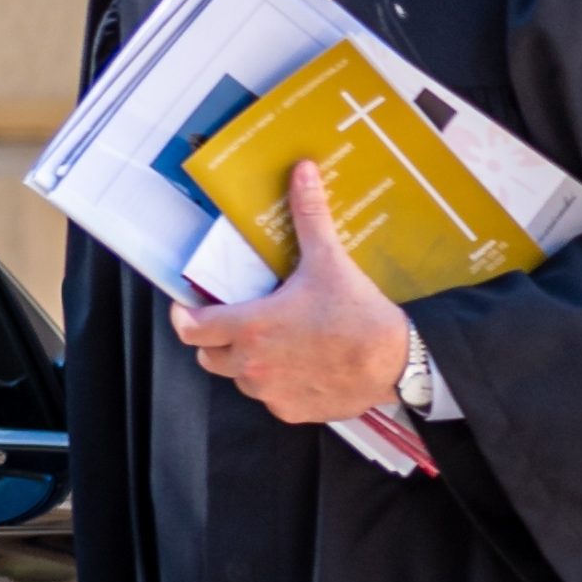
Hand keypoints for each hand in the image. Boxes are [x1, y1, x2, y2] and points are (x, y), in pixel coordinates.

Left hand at [170, 160, 412, 423]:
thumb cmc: (359, 314)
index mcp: (251, 326)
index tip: (190, 308)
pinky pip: (271, 399)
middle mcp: (252, 364)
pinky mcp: (292, 410)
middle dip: (217, 340)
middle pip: (209, 357)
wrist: (397, 361)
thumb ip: (308, 216)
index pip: (190, 329)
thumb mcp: (329, 261)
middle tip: (240, 323)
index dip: (183, 317)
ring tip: (276, 344)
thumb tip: (302, 171)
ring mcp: (271, 391)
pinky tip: (302, 366)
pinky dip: (278, 384)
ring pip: (240, 379)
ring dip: (248, 363)